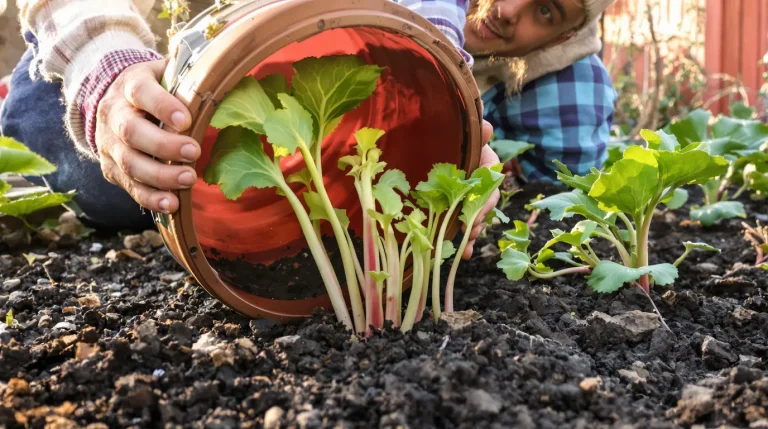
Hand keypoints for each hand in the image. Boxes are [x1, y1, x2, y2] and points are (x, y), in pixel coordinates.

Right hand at [96, 59, 200, 214]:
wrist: (114, 104)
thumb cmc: (154, 90)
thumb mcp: (166, 75)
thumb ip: (189, 79)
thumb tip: (226, 82)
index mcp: (129, 86)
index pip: (141, 92)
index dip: (162, 106)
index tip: (186, 120)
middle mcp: (113, 114)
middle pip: (131, 131)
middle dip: (164, 145)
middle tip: (194, 152)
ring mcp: (109, 144)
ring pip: (129, 163)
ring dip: (160, 176)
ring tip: (188, 179)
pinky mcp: (111, 169)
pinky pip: (129, 186)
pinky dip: (150, 198)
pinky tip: (171, 204)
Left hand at [462, 119, 500, 259]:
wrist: (435, 142)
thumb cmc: (452, 136)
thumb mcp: (464, 133)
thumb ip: (476, 131)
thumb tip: (486, 127)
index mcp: (486, 164)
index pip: (492, 181)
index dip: (487, 198)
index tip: (478, 211)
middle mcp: (482, 183)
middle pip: (486, 204)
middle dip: (479, 219)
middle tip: (470, 230)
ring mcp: (470, 198)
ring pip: (477, 218)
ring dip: (473, 233)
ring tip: (466, 246)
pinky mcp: (459, 209)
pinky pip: (465, 226)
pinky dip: (465, 243)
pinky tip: (463, 255)